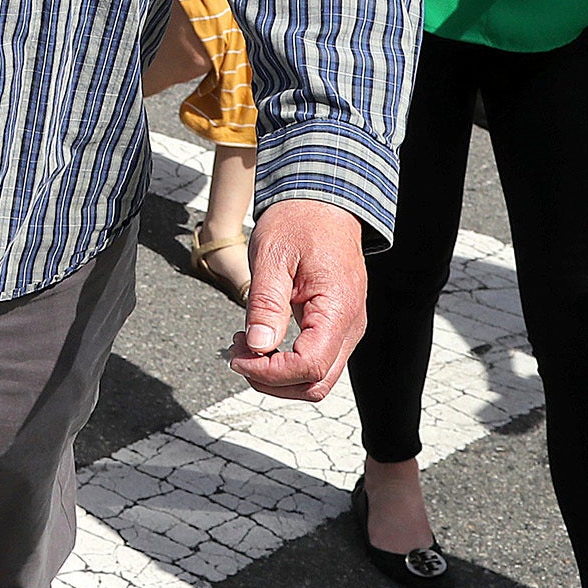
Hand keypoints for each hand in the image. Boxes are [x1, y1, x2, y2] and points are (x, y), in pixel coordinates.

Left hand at [225, 198, 366, 400]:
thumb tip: (258, 346)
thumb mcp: (271, 257)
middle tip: (237, 354)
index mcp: (338, 308)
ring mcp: (346, 329)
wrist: (322, 204)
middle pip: (317, 384)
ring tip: (244, 345)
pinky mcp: (336, 327)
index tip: (238, 357)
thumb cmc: (298, 223)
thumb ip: (265, 304)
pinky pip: (315, 360)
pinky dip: (286, 362)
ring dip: (277, 375)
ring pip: (317, 378)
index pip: (310, 366)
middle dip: (271, 380)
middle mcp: (350, 325)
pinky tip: (259, 340)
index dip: (270, 372)